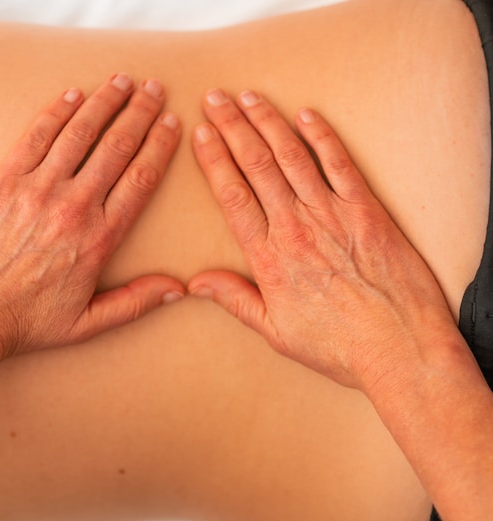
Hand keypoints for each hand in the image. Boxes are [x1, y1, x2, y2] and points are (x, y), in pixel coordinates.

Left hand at [0, 74, 183, 367]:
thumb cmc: (23, 323)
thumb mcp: (87, 323)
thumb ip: (135, 302)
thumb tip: (179, 289)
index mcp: (98, 238)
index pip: (140, 179)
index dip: (159, 146)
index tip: (171, 124)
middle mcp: (72, 207)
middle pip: (116, 147)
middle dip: (140, 113)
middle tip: (155, 89)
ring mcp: (35, 190)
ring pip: (79, 134)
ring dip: (104, 102)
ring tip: (122, 81)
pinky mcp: (2, 183)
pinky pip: (34, 138)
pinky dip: (55, 113)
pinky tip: (72, 95)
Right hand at [189, 89, 455, 390]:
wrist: (398, 347)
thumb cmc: (337, 344)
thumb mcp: (275, 332)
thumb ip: (234, 300)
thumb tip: (197, 283)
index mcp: (269, 258)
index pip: (233, 196)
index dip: (214, 160)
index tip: (201, 134)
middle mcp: (295, 228)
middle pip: (257, 165)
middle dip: (232, 127)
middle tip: (215, 99)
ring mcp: (332, 215)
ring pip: (292, 157)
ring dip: (268, 122)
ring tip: (248, 98)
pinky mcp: (366, 210)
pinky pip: (339, 163)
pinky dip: (322, 137)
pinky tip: (305, 115)